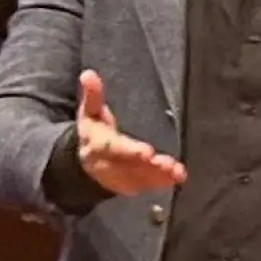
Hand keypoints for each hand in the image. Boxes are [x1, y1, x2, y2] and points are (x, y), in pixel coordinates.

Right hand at [75, 69, 186, 194]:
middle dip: (149, 166)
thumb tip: (88, 74)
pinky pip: (144, 186)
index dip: (130, 152)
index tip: (147, 152)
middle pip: (129, 167)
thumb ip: (92, 94)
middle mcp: (107, 165)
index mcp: (97, 145)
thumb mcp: (89, 112)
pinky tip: (176, 178)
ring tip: (177, 171)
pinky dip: (160, 183)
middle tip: (168, 164)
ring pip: (139, 179)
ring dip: (158, 176)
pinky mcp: (128, 186)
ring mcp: (118, 178)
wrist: (84, 163)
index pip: (114, 149)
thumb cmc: (93, 131)